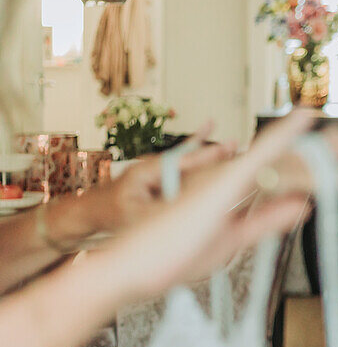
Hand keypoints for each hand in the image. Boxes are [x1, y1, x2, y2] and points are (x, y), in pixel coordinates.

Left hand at [90, 122, 235, 233]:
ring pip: (189, 161)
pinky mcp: (161, 174)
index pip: (180, 163)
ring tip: (233, 145)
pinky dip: (199, 151)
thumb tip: (184, 209)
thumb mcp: (135, 216)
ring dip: (211, 154)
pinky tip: (209, 130)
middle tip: (236, 146)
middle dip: (213, 153)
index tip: (222, 152)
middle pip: (189, 158)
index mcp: (146, 171)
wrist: (92, 209)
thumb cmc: (109, 211)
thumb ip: (159, 211)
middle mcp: (154, 165)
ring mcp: (158, 168)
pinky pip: (184, 163)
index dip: (203, 158)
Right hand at [98, 108, 337, 300]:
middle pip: (290, 161)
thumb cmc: (171, 255)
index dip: (319, 171)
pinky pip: (259, 154)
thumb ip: (268, 220)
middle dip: (328, 153)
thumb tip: (303, 207)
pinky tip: (307, 117)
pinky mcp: (220, 184)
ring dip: (322, 148)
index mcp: (239, 195)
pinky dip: (284, 135)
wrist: (131, 267)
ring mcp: (228, 179)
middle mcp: (235, 180)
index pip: (287, 178)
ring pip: (284, 159)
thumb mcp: (234, 239)